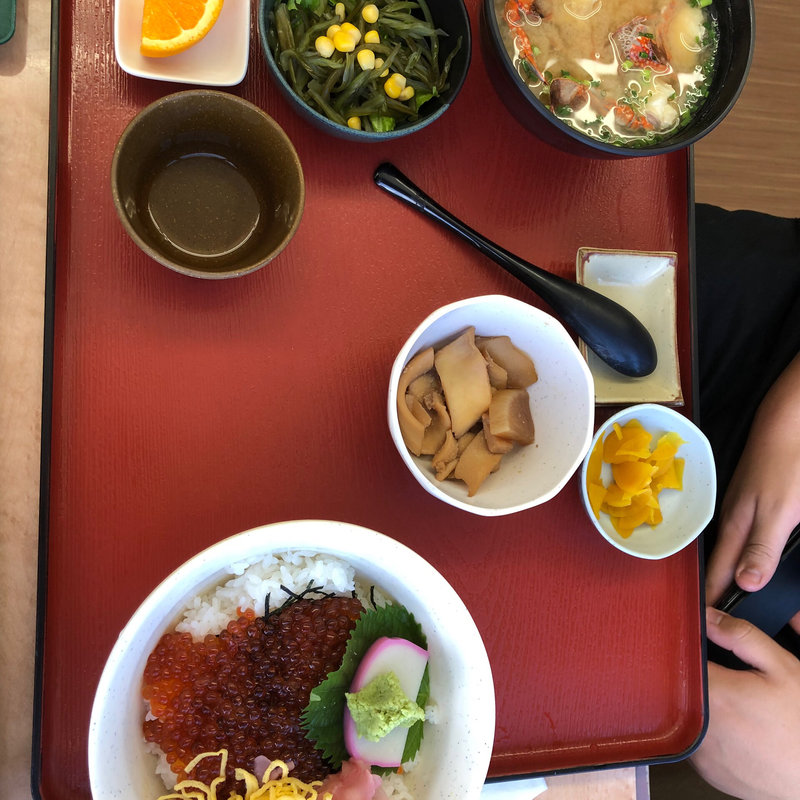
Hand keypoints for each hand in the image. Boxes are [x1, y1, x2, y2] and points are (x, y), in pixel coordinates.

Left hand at [691, 608, 799, 799]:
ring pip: (681, 710)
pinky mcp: (702, 768)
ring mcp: (697, 750)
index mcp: (713, 694)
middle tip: (725, 679)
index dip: (685, 645)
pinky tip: (731, 727)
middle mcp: (697, 723)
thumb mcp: (781, 669)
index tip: (697, 644)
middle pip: (676, 684)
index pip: (677, 656)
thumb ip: (741, 636)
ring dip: (697, 702)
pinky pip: (691, 736)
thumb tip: (708, 616)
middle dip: (694, 675)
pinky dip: (705, 728)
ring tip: (733, 707)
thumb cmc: (799, 726)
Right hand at [706, 354, 799, 604]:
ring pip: (730, 552)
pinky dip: (739, 556)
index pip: (717, 573)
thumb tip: (745, 585)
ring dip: (727, 575)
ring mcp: (741, 511)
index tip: (703, 628)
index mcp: (736, 528)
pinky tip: (746, 561)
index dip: (711, 600)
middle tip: (712, 622)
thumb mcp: (780, 513)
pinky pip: (741, 539)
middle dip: (715, 593)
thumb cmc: (785, 467)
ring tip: (725, 600)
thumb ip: (762, 549)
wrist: (786, 426)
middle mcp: (733, 522)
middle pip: (720, 565)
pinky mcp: (751, 504)